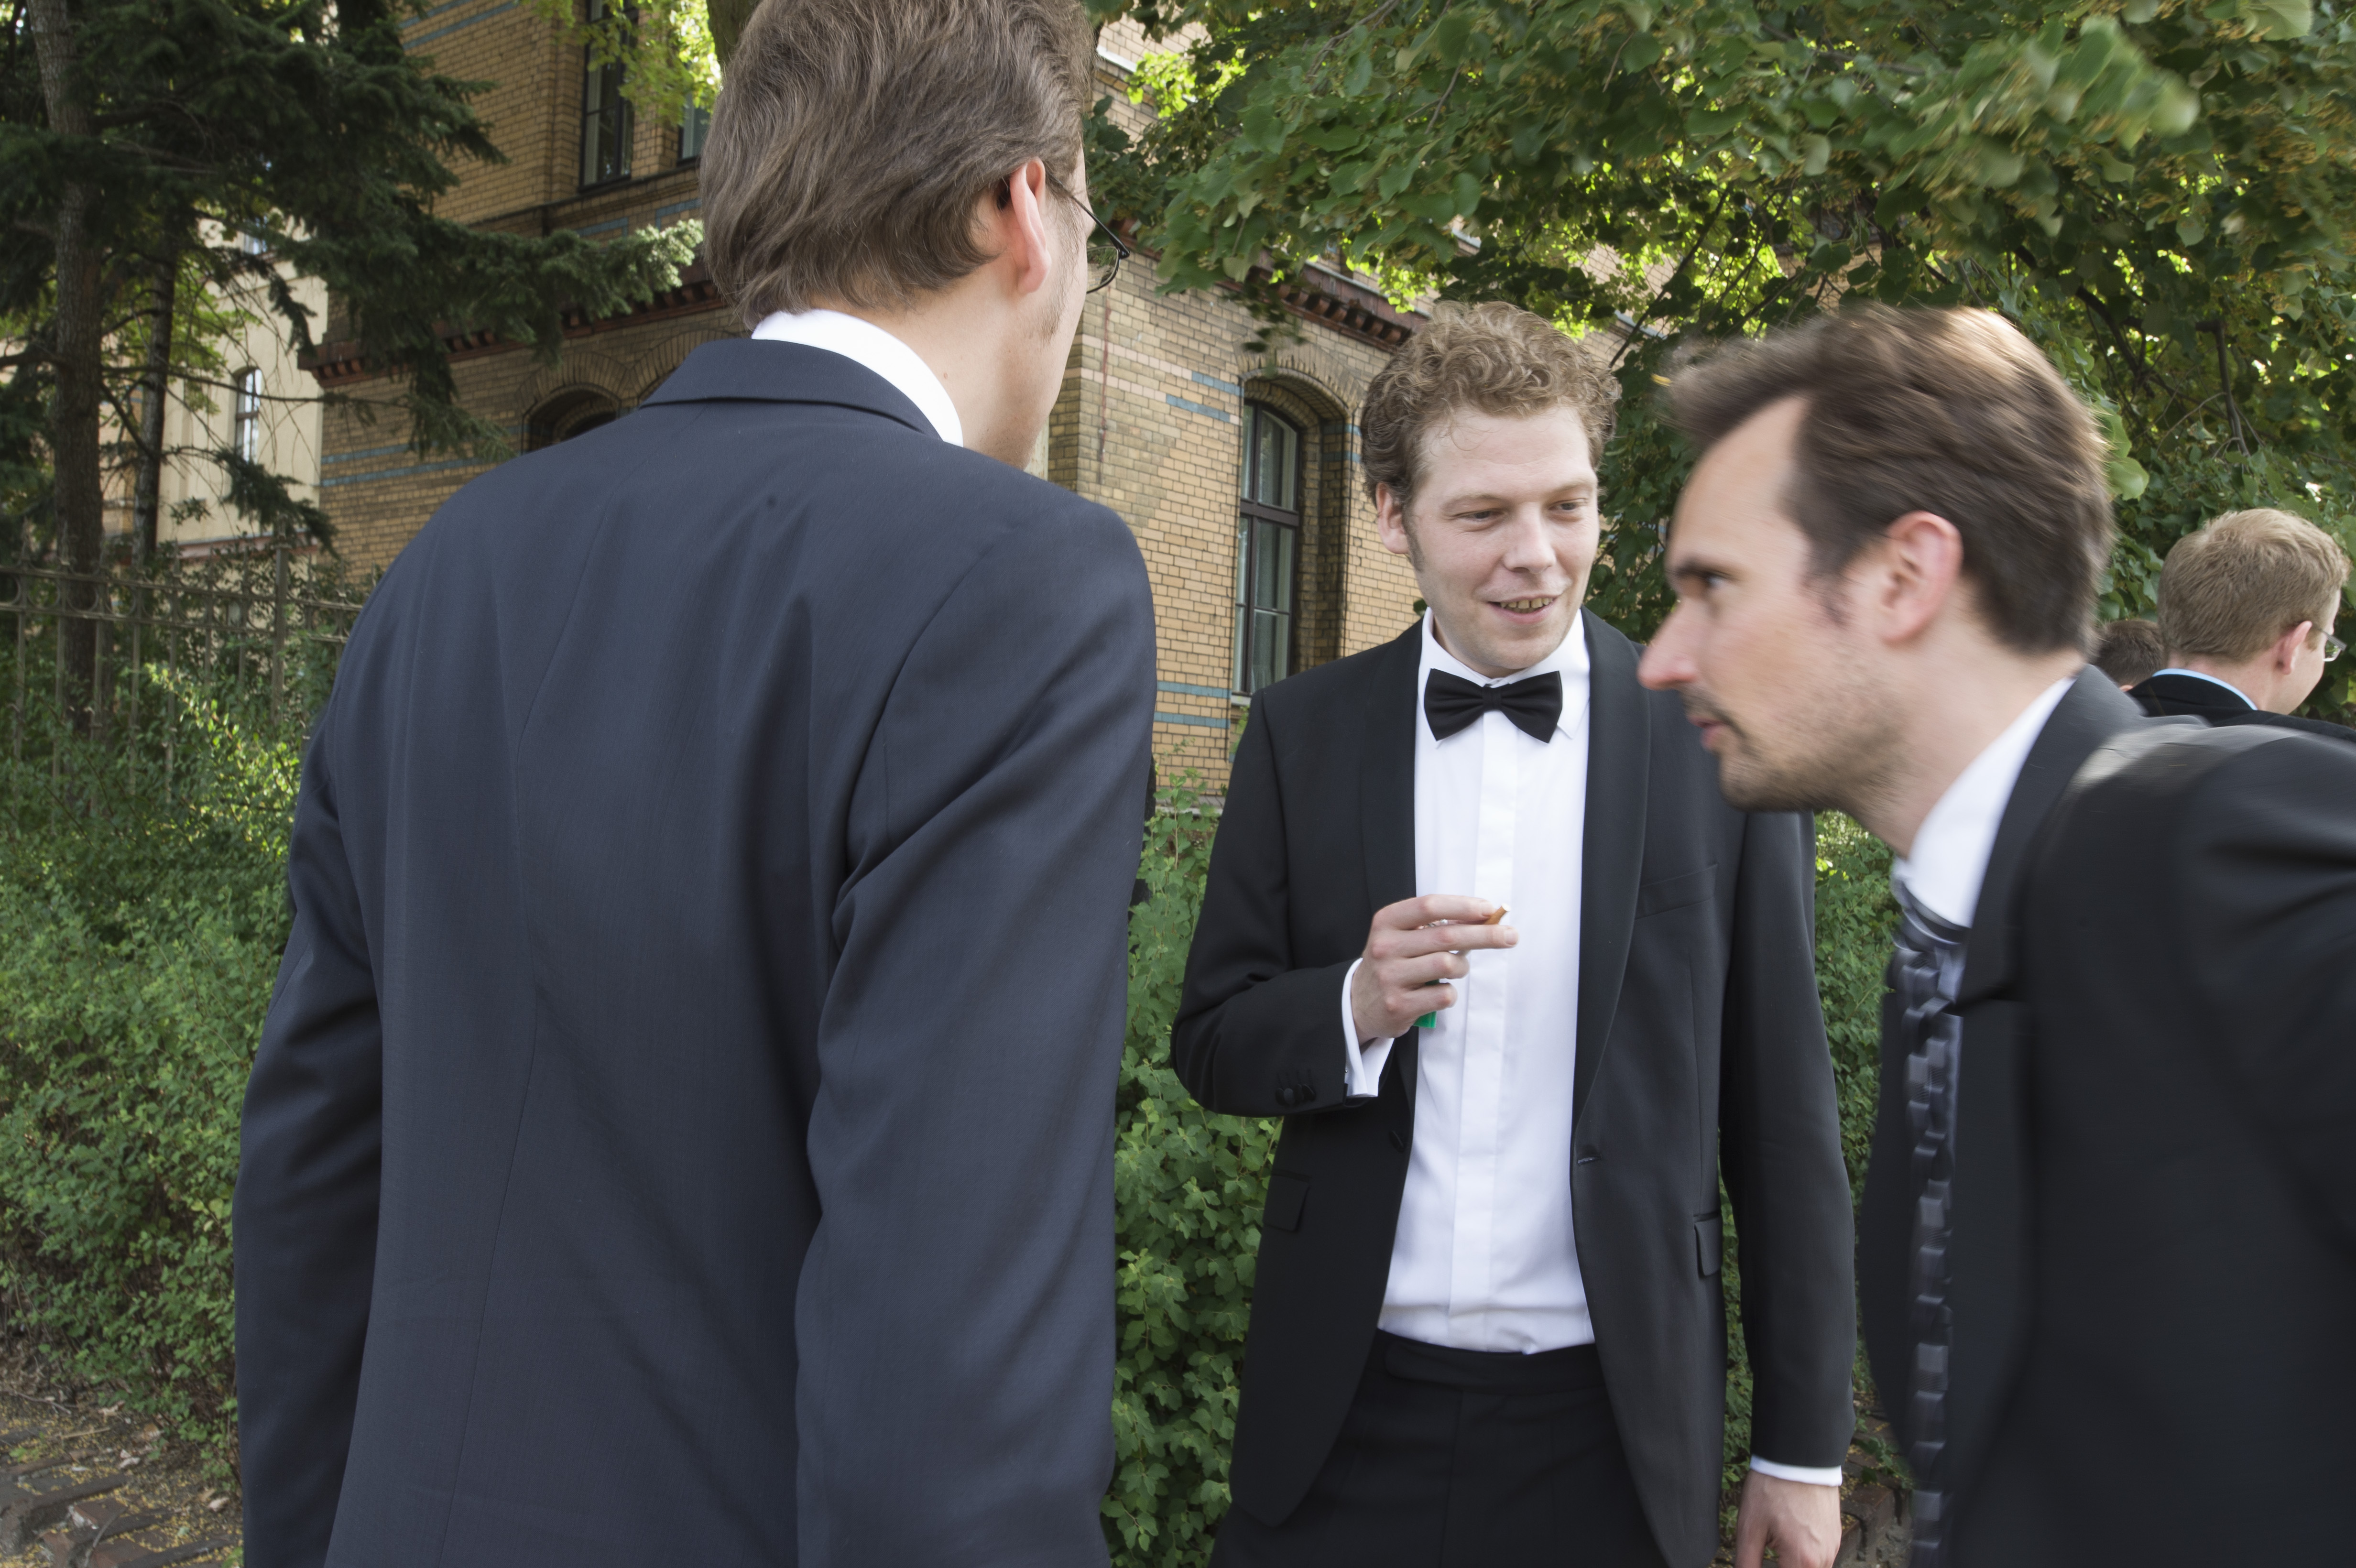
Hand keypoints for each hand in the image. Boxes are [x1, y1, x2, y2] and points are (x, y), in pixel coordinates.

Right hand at [1349, 895, 1515, 1042]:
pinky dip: (1451, 992)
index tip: (1489, 909)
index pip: (1429, 905)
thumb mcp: (1403, 936)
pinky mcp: (1399, 1005)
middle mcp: (1385, 947)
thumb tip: (1485, 918)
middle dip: (1485, 934)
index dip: (1463, 905)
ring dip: (1463, 966)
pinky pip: (1444, 995)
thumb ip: (1436, 926)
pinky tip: (1439, 991)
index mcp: (1387, 922)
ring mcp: (1390, 977)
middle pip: (1446, 935)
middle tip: (1511, 935)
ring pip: (1448, 964)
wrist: (1358, 1002)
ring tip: (1457, 968)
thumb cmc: (1393, 963)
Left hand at [1733, 1470, 1841, 1567]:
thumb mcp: (1749, 1528)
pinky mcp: (1834, 1536)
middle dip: (1783, 1567)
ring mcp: (1832, 1547)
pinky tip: (1789, 1540)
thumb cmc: (1772, 1488)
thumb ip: (1747, 1563)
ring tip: (1776, 1545)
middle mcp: (1824, 1558)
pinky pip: (1821, 1558)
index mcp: (1803, 1560)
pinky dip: (1805, 1557)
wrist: (1798, 1456)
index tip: (1756, 1563)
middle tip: (1767, 1551)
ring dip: (1794, 1564)